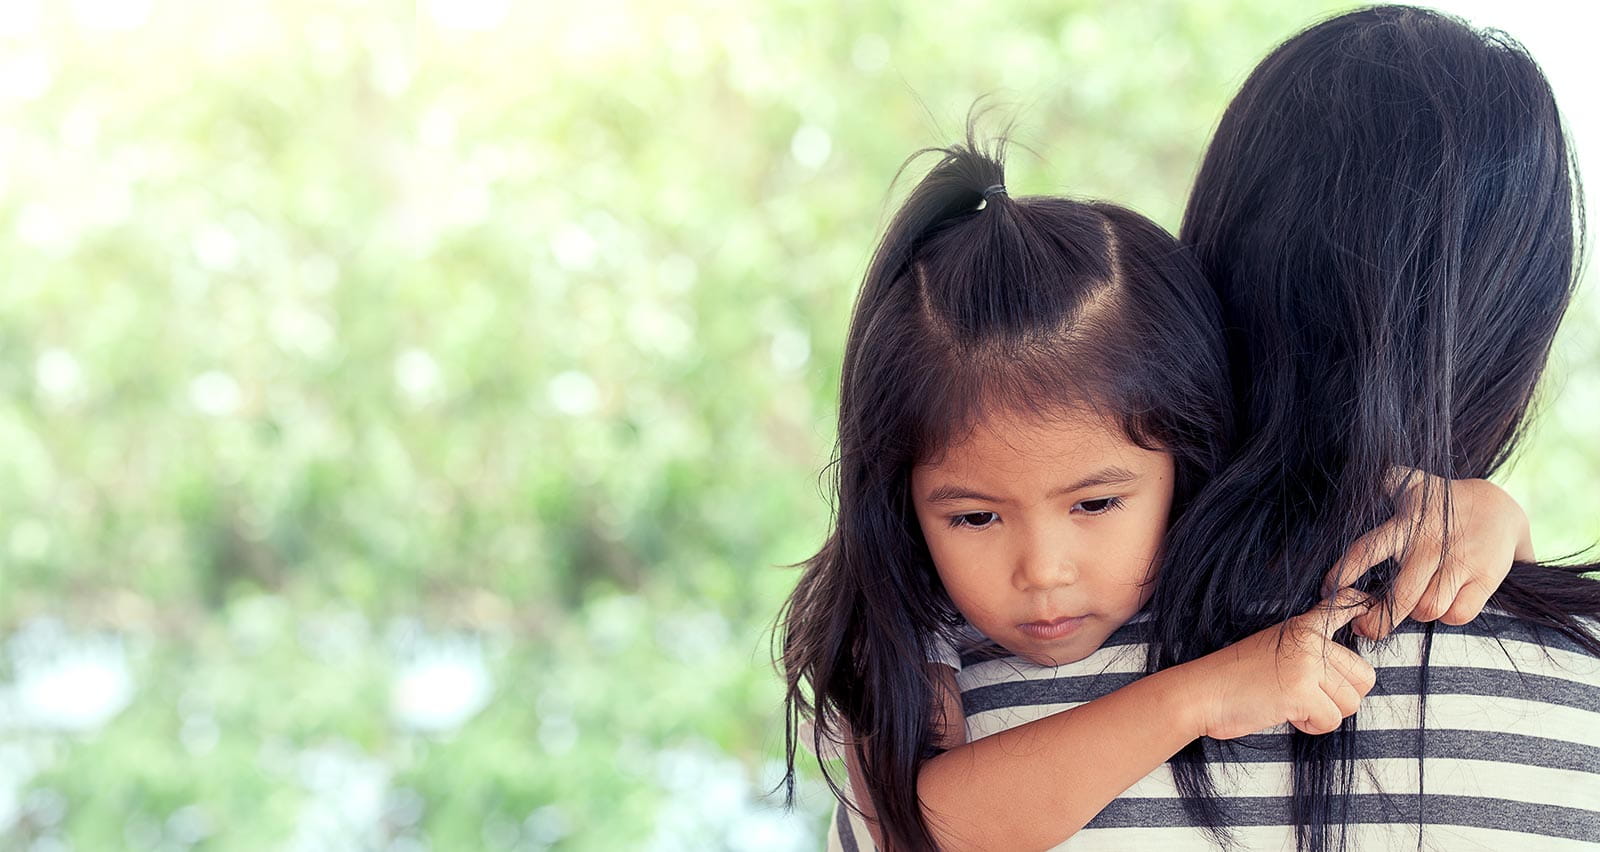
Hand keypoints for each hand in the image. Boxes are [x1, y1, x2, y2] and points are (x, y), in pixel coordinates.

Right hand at [1188, 588, 1376, 739]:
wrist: (1201, 693)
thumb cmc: (1233, 679)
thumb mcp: (1272, 649)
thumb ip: (1308, 653)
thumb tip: (1346, 675)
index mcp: (1301, 627)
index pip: (1343, 606)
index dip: (1362, 604)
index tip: (1367, 603)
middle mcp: (1309, 641)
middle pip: (1364, 675)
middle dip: (1342, 696)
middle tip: (1312, 697)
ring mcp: (1306, 664)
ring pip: (1351, 702)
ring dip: (1325, 713)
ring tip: (1294, 705)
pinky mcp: (1302, 691)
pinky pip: (1331, 720)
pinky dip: (1312, 726)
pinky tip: (1287, 713)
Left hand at [1321, 467, 1532, 638]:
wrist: (1499, 505)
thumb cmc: (1440, 502)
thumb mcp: (1409, 482)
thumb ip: (1381, 482)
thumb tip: (1352, 479)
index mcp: (1405, 524)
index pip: (1367, 550)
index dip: (1345, 573)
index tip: (1327, 591)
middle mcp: (1430, 545)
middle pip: (1400, 596)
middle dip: (1379, 619)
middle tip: (1366, 628)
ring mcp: (1459, 562)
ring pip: (1427, 608)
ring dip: (1417, 614)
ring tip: (1413, 605)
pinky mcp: (1485, 578)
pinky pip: (1458, 614)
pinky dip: (1448, 616)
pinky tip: (1443, 605)